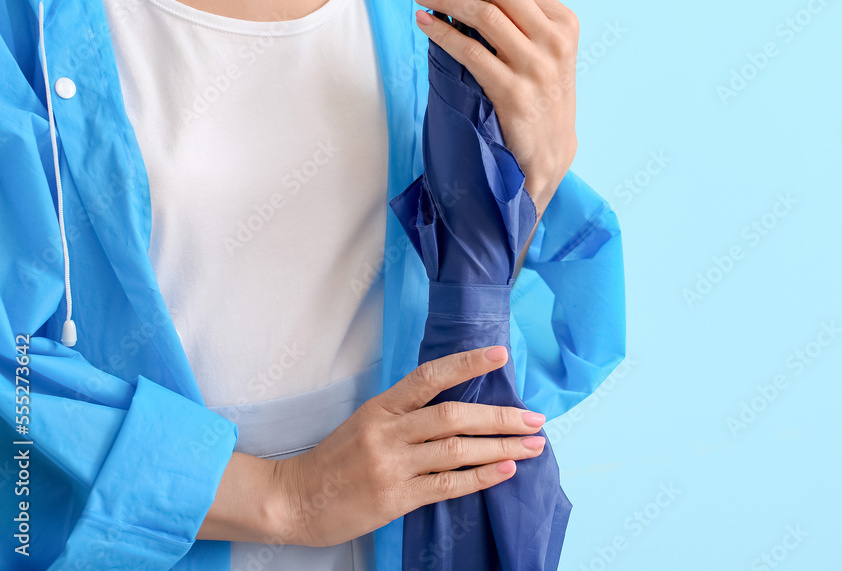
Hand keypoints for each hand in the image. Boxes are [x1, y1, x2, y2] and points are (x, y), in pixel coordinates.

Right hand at [273, 345, 546, 546]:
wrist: (294, 500)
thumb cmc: (334, 460)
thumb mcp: (365, 423)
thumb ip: (405, 414)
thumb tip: (458, 409)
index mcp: (381, 408)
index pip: (429, 376)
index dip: (467, 363)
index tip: (500, 355)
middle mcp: (387, 433)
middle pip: (453, 416)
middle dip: (499, 417)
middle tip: (535, 419)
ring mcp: (391, 466)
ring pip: (456, 450)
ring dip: (500, 448)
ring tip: (532, 446)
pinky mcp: (395, 499)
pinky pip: (447, 486)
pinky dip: (480, 478)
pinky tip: (505, 471)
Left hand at [413, 0, 579, 212]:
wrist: (548, 153)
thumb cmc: (538, 97)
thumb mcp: (542, 51)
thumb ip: (520, 18)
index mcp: (563, 22)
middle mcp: (554, 41)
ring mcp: (536, 68)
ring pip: (484, 16)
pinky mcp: (514, 94)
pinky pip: (471, 53)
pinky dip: (443, 33)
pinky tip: (425, 24)